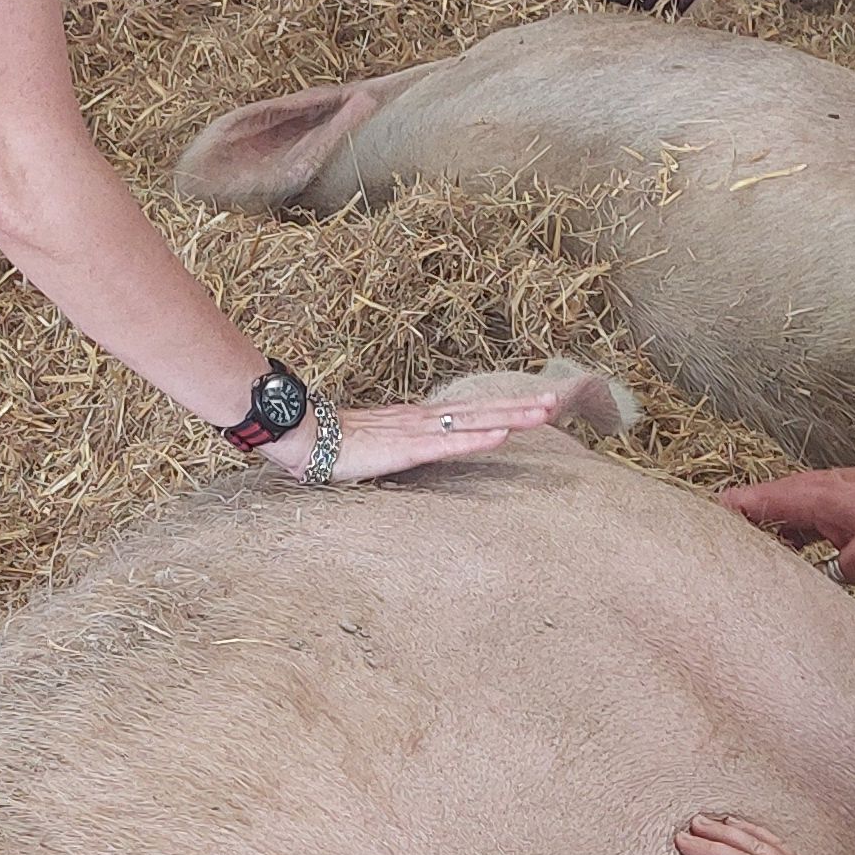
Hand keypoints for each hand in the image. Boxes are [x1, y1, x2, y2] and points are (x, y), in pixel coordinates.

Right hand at [263, 384, 562, 485]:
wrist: (299, 436)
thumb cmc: (329, 443)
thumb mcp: (373, 445)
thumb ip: (395, 447)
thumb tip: (408, 452)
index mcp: (416, 420)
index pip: (468, 411)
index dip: (501, 408)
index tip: (532, 405)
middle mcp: (423, 419)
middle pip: (480, 410)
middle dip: (519, 407)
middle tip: (555, 401)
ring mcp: (416, 432)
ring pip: (473, 422)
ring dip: (510, 418)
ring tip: (544, 413)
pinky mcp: (405, 449)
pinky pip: (448, 445)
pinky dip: (476, 440)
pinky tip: (500, 437)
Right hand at [723, 456, 854, 582]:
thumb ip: (828, 577)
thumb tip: (807, 589)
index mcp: (801, 498)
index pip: (742, 502)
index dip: (716, 517)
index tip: (699, 540)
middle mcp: (799, 492)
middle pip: (749, 509)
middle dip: (732, 533)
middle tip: (718, 564)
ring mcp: (811, 495)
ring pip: (770, 517)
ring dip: (760, 538)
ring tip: (747, 569)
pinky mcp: (824, 503)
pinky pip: (792, 520)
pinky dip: (783, 538)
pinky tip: (785, 563)